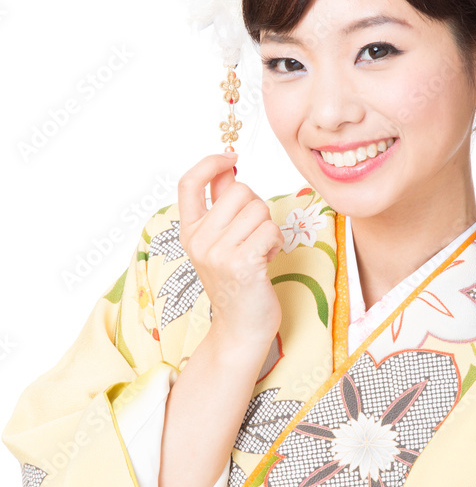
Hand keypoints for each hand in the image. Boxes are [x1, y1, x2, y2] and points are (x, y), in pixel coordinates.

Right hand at [177, 153, 284, 347]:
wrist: (241, 328)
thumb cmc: (237, 283)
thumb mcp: (219, 243)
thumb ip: (222, 206)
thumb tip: (228, 167)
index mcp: (189, 231)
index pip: (188, 182)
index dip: (210, 162)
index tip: (231, 158)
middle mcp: (198, 240)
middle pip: (240, 190)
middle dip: (257, 208)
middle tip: (253, 236)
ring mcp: (218, 253)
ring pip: (259, 209)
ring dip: (268, 229)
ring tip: (259, 252)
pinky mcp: (242, 264)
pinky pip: (270, 230)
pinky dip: (276, 242)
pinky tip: (267, 259)